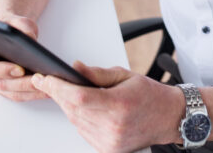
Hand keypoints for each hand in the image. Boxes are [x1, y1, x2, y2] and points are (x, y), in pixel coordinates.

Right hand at [0, 13, 47, 100]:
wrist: (13, 32)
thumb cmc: (11, 26)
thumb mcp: (16, 20)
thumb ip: (21, 24)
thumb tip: (30, 37)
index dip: (1, 71)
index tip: (20, 69)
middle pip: (1, 84)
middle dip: (22, 84)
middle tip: (38, 80)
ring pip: (12, 93)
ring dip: (30, 92)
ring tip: (47, 87)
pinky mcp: (9, 88)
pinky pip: (20, 95)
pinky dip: (34, 94)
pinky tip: (46, 89)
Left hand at [31, 62, 184, 152]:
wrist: (169, 118)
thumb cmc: (150, 95)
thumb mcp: (124, 75)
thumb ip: (96, 73)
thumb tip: (73, 67)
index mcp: (119, 105)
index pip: (78, 97)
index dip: (57, 87)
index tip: (43, 79)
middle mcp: (114, 127)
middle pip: (73, 110)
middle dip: (58, 94)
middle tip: (49, 81)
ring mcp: (110, 141)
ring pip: (75, 121)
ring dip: (68, 106)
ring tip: (69, 92)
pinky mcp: (108, 149)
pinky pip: (83, 131)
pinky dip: (79, 119)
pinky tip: (83, 108)